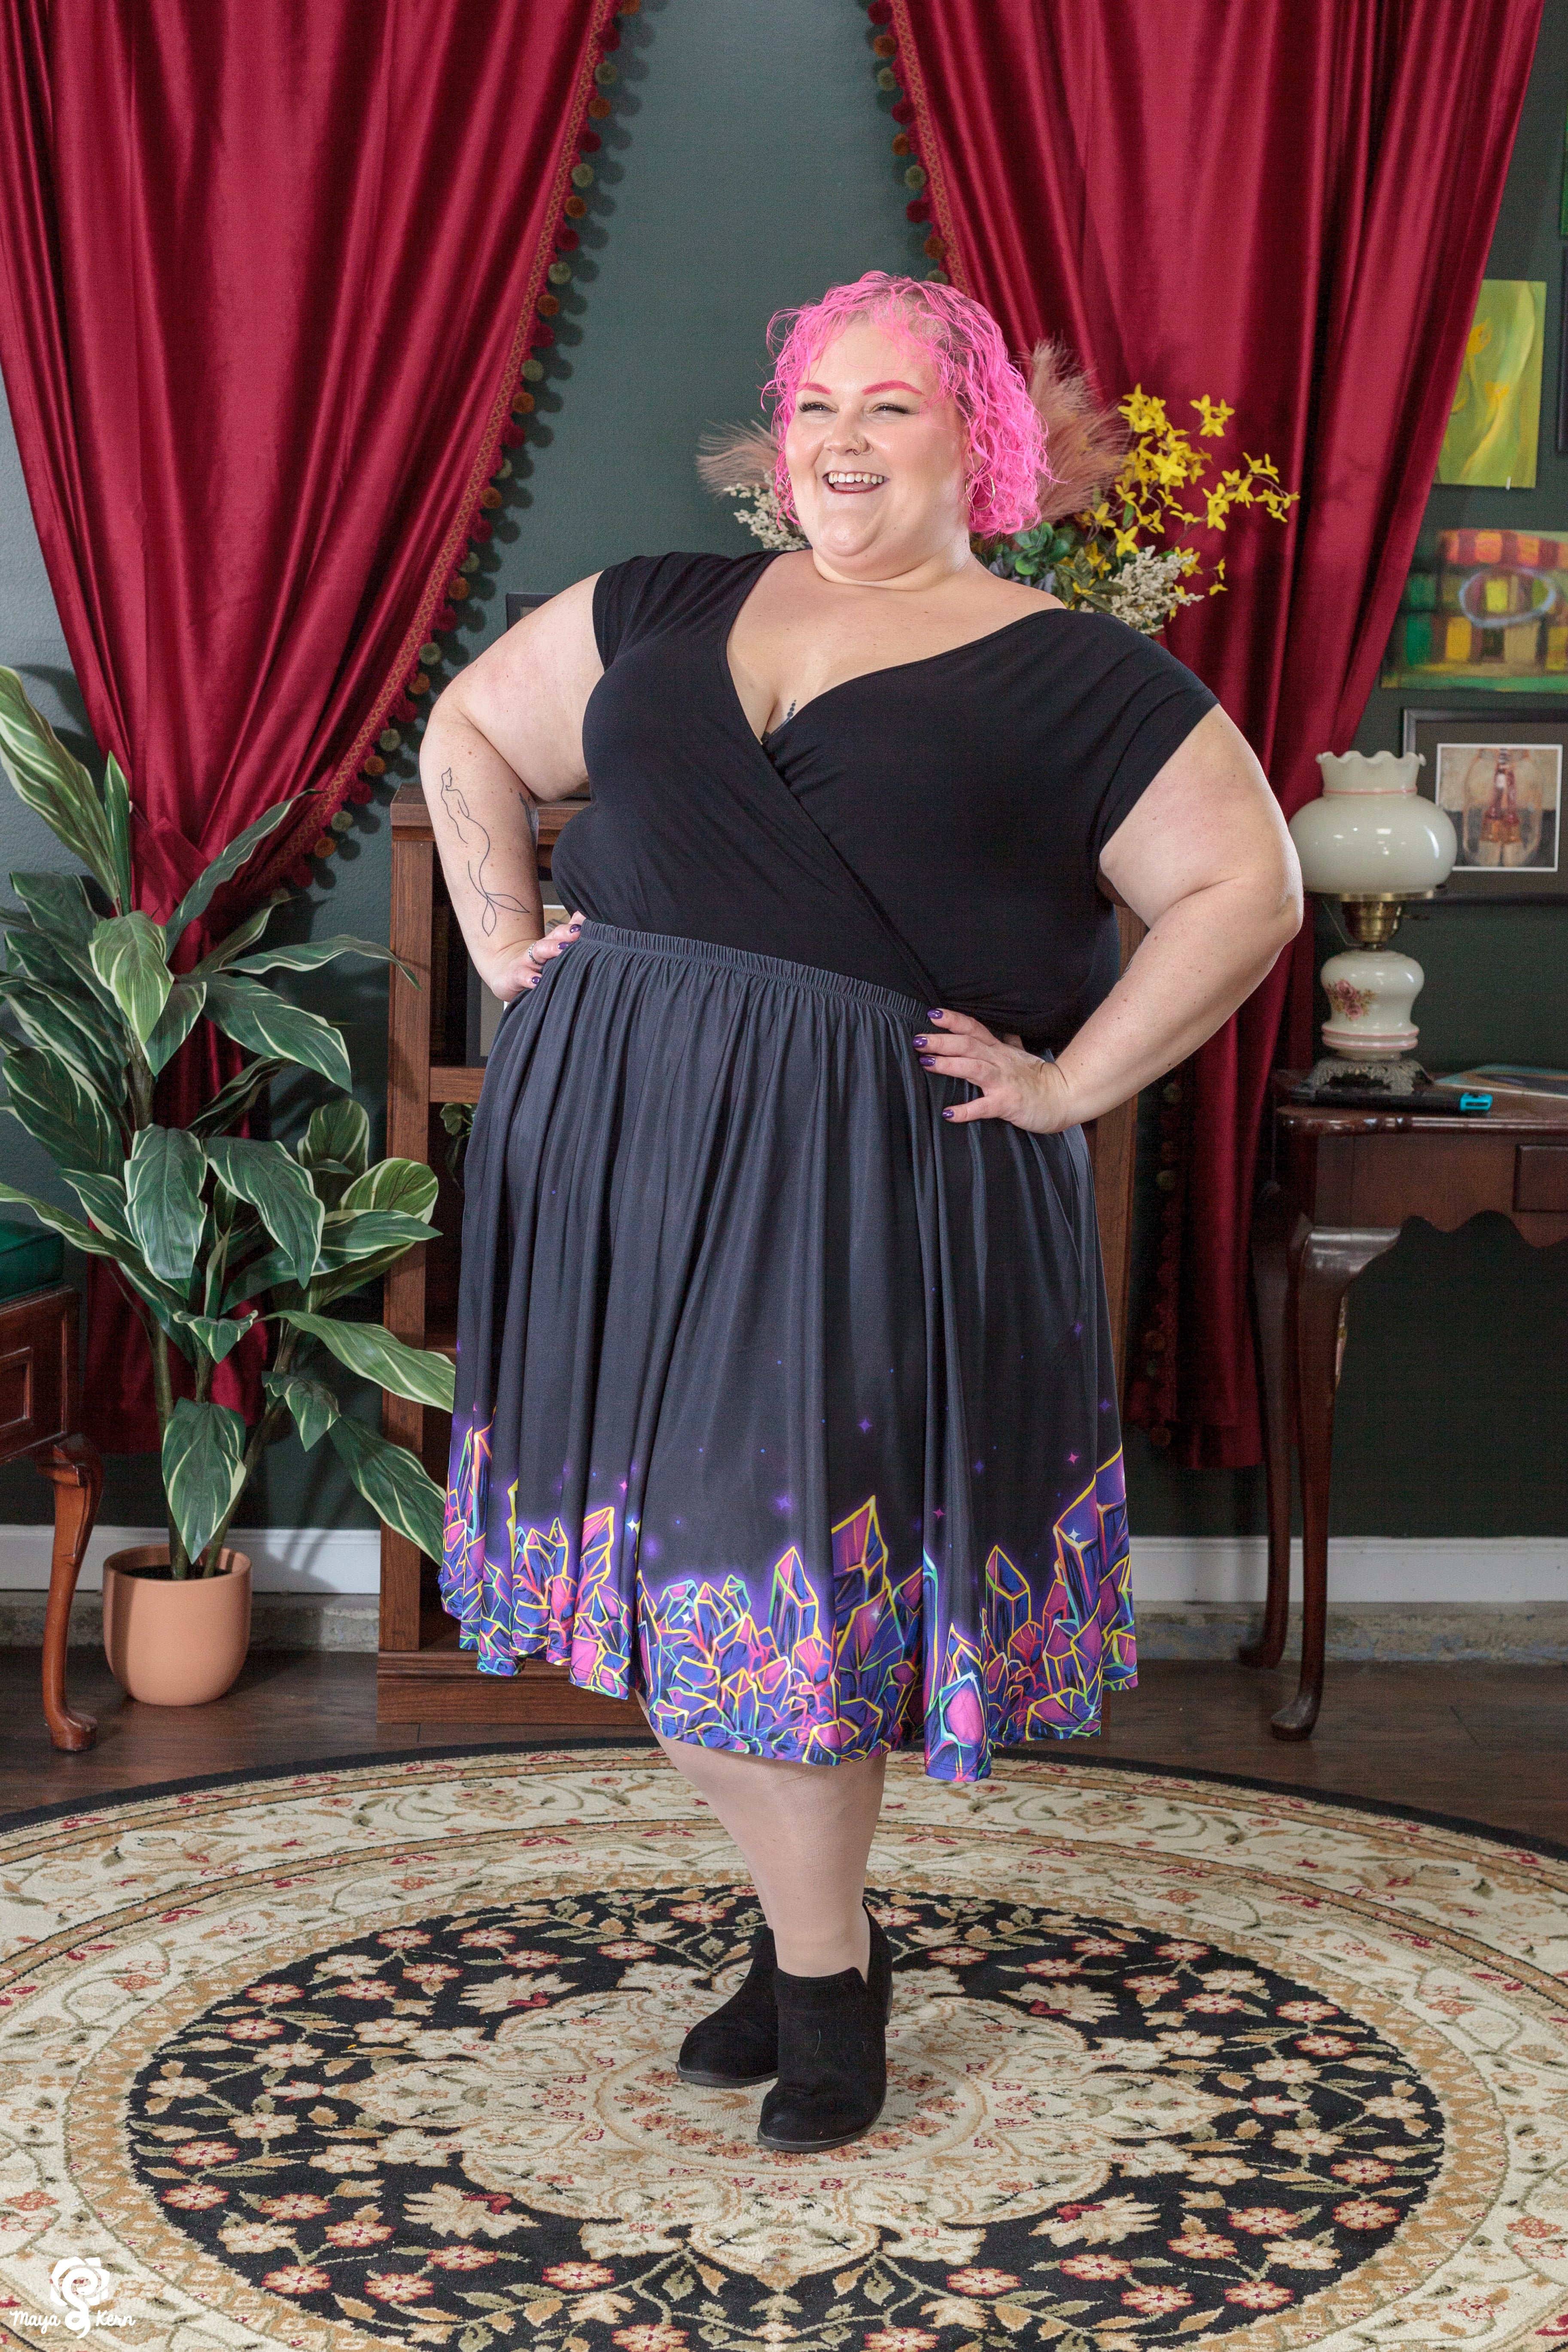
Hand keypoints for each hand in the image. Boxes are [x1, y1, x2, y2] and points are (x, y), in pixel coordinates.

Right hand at [488, 912, 583, 1002]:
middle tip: (577, 932)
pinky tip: (537, 981)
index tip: (585, 925)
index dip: (573, 928)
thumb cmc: (534, 965)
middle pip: (553, 937)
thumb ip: (566, 936)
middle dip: (565, 934)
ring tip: (562, 948)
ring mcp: (526, 962)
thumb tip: (582, 917)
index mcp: (550, 945)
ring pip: (539, 951)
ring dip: (550, 948)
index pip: (562, 932)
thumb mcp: (550, 952)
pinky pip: (522, 976)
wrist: (506, 974)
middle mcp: (539, 950)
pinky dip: (528, 978)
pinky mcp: (515, 976)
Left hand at [913, 1008, 1080, 1130]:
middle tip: (918, 1039)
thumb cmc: (1041, 1079)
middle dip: (942, 1040)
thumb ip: (1011, 1042)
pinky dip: (966, 1110)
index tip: (933, 1014)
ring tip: (926, 1062)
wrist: (1065, 1097)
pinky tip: (949, 1113)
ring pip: (973, 1067)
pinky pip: (984, 1106)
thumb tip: (1006, 1030)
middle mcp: (999, 1061)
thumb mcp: (1024, 1055)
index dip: (953, 1020)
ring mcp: (1003, 1082)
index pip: (974, 1028)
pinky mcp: (1007, 1103)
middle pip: (968, 1044)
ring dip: (948, 1064)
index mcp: (1000, 1050)